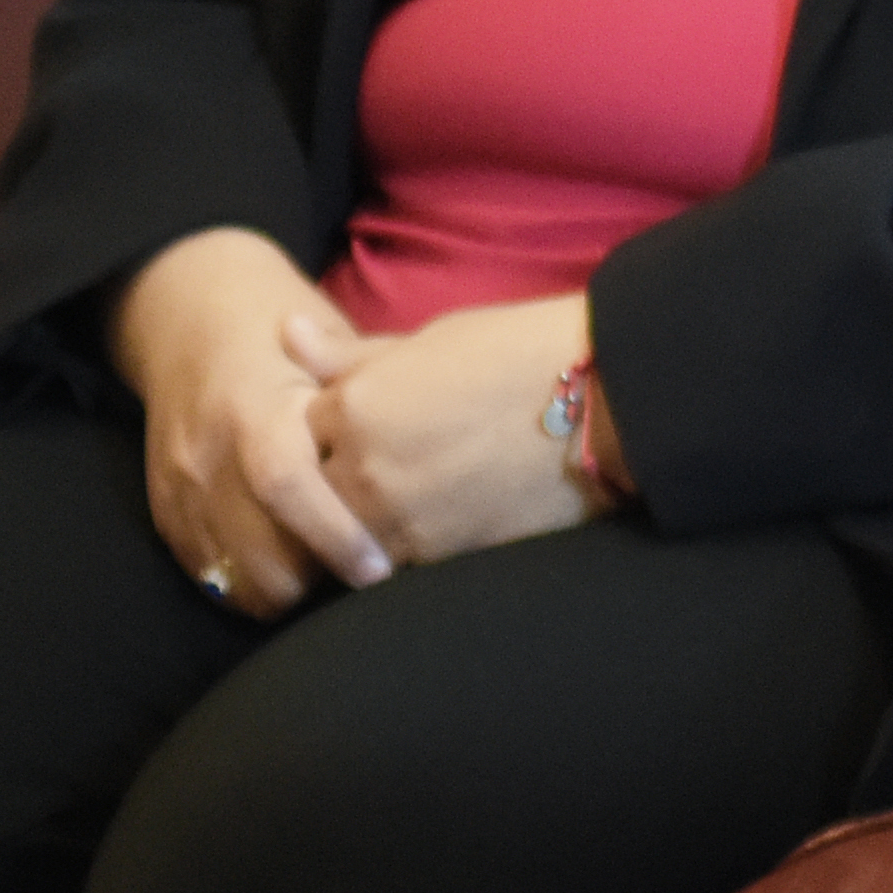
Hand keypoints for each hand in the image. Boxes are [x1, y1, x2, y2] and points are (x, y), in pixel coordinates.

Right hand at [106, 226, 393, 616]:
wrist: (188, 315)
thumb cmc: (285, 326)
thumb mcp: (334, 338)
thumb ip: (370, 388)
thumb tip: (434, 438)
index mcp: (256, 406)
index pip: (287, 484)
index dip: (336, 534)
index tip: (381, 568)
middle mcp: (208, 451)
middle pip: (257, 552)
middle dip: (316, 581)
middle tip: (367, 578)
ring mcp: (179, 485)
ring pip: (231, 577)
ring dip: (285, 591)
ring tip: (333, 577)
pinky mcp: (164, 509)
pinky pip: (206, 574)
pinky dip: (249, 584)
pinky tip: (293, 571)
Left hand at [287, 290, 607, 566]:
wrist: (606, 399)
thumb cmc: (520, 352)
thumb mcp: (430, 340)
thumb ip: (351, 355)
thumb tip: (286, 332)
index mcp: (354, 404)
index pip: (292, 432)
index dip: (318, 430)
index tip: (347, 426)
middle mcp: (361, 467)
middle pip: (307, 495)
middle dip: (326, 484)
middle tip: (374, 466)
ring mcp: (396, 519)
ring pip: (342, 536)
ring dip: (357, 524)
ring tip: (407, 495)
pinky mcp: (435, 557)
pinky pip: (389, 561)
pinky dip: (399, 546)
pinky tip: (436, 517)